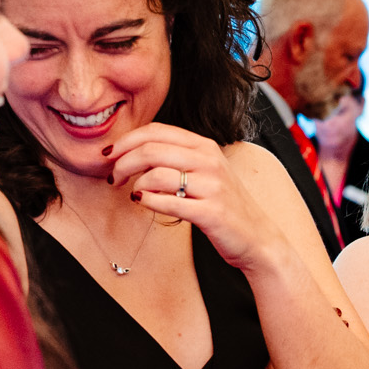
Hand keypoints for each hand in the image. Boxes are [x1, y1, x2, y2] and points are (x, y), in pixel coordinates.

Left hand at [113, 126, 288, 274]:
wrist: (257, 237)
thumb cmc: (225, 205)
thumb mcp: (205, 172)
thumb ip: (177, 158)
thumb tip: (133, 153)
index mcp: (205, 146)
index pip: (156, 131)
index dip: (127, 140)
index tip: (111, 154)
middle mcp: (210, 161)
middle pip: (151, 150)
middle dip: (123, 162)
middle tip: (113, 176)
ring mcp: (212, 186)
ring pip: (157, 174)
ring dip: (134, 183)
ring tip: (131, 192)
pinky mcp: (211, 212)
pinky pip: (168, 202)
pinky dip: (148, 201)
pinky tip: (142, 202)